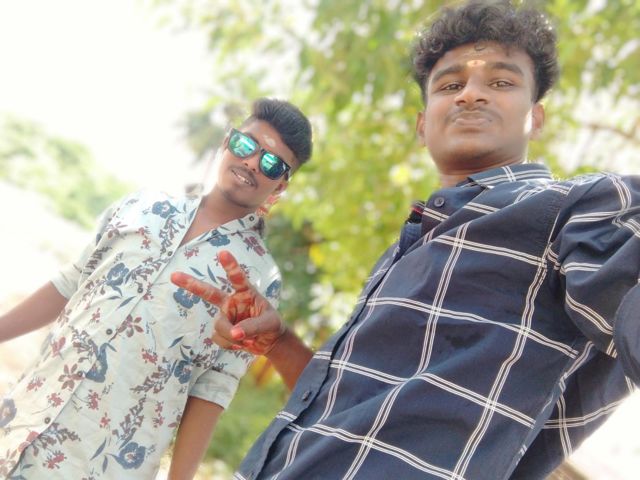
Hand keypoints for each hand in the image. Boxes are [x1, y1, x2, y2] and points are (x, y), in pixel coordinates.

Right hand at [170, 250, 285, 354]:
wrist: (268, 341)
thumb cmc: (271, 325)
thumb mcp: (269, 324)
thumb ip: (252, 327)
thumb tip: (234, 334)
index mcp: (246, 293)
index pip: (238, 278)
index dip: (230, 265)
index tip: (223, 252)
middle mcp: (231, 302)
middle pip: (208, 292)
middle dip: (191, 284)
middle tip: (173, 275)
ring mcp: (224, 316)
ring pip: (219, 326)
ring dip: (232, 336)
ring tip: (247, 339)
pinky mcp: (221, 330)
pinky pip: (219, 339)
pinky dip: (230, 344)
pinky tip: (240, 343)